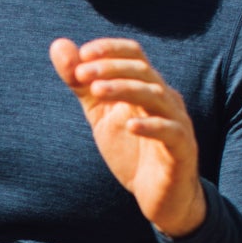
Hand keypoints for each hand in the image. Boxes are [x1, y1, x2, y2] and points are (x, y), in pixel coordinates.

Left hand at [50, 37, 205, 236]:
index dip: (110, 49)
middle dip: (111, 68)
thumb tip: (58, 45)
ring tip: (97, 91)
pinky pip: (171, 132)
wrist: (160, 197)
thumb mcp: (100, 115)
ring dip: (125, 89)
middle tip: (82, 74)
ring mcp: (177, 123)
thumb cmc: (132, 151)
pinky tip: (130, 126)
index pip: (134, 54)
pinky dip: (151, 126)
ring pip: (156, 96)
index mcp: (148, 87)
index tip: (81, 55)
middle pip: (143, 71)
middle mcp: (166, 99)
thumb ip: (81, 84)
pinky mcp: (182, 149)